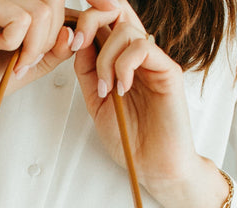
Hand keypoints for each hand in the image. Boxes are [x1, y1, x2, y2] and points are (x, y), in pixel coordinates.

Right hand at [0, 0, 74, 121]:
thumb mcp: (34, 63)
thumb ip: (58, 46)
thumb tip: (74, 30)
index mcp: (25, 1)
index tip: (112, 6)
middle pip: (56, 4)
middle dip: (48, 41)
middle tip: (24, 62)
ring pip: (43, 11)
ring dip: (32, 45)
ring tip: (11, 61)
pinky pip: (22, 18)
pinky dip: (14, 42)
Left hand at [71, 0, 230, 207]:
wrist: (152, 164)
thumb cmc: (127, 137)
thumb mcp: (95, 103)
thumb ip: (87, 74)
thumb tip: (76, 44)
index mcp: (120, 59)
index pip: (107, 20)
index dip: (89, 15)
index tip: (68, 34)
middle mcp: (138, 55)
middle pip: (117, 11)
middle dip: (92, 20)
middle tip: (77, 43)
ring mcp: (154, 60)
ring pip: (126, 30)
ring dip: (105, 59)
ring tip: (105, 90)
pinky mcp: (168, 70)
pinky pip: (142, 48)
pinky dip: (124, 66)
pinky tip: (120, 90)